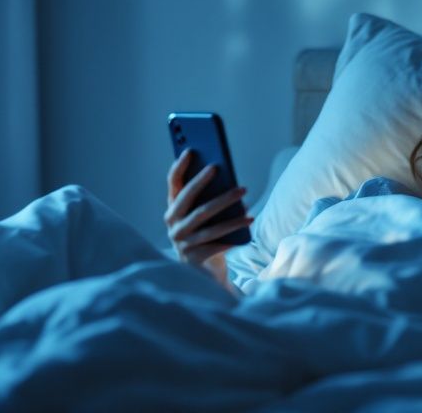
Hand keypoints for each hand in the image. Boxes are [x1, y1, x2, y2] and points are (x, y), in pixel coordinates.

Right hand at [165, 148, 252, 287]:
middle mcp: (174, 225)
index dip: (179, 167)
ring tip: (244, 194)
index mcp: (173, 210)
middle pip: (189, 200)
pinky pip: (217, 241)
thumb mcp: (204, 216)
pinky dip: (234, 231)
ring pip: (206, 221)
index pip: (173, 184)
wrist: (206, 272)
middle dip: (203, 181)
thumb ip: (208, 199)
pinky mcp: (195, 257)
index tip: (189, 150)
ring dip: (227, 205)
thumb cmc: (207, 235)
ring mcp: (182, 243)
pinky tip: (248, 220)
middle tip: (218, 167)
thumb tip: (227, 179)